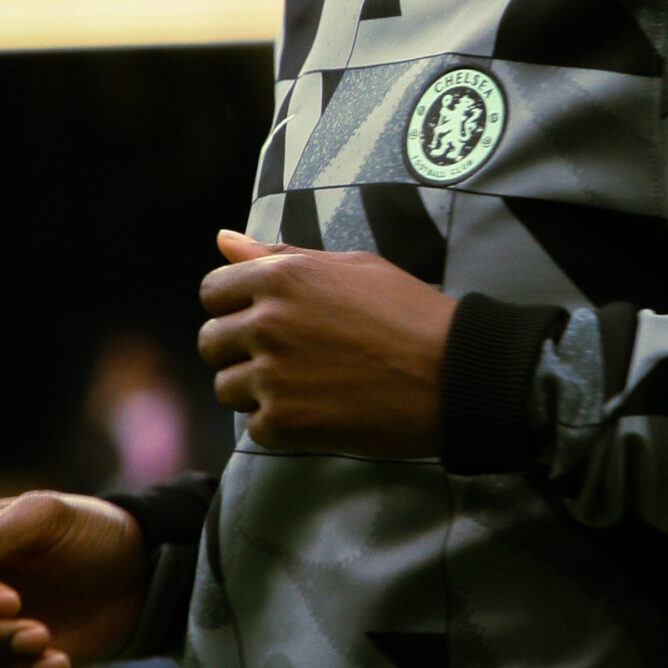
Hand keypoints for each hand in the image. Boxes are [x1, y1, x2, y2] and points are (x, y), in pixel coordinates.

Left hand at [198, 229, 454, 455]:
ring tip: (307, 386)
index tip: (264, 320)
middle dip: (239, 351)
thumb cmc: (410, 314)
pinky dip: (281, 426)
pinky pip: (254, 427)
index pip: (212, 292)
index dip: (234, 306)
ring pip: (227, 388)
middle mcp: (267, 322)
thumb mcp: (352, 267)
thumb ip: (280, 255)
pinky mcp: (286, 421)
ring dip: (257, 391)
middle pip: (211, 342)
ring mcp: (273, 374)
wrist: (455, 374)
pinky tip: (320, 412)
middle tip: (286, 358)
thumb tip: (223, 239)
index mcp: (281, 277)